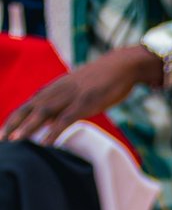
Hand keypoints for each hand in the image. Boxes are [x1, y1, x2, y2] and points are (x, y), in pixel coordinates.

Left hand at [1, 46, 159, 142]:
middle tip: (0, 140)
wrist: (122, 66)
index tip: (4, 133)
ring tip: (13, 142)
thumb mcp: (78, 92)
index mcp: (55, 89)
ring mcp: (70, 96)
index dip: (14, 119)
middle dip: (12, 124)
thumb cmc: (103, 80)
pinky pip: (65, 118)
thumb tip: (52, 120)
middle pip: (28, 108)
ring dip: (26, 128)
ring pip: (42, 113)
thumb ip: (64, 104)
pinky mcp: (85, 102)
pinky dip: (54, 131)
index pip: (28, 105)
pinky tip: (45, 143)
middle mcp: (57, 91)